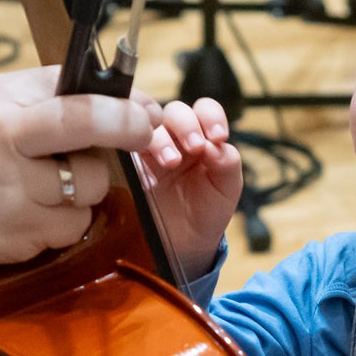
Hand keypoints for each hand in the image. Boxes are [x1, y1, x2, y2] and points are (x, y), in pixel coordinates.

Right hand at [0, 66, 161, 274]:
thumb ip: (28, 98)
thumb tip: (96, 89)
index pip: (72, 90)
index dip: (121, 99)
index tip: (144, 107)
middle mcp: (4, 142)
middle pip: (90, 125)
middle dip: (129, 128)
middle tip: (145, 133)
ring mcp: (14, 191)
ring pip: (91, 184)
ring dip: (86, 188)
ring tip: (46, 187)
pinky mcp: (21, 233)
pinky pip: (72, 224)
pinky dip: (65, 222)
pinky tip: (30, 216)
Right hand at [135, 97, 241, 273]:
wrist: (184, 246)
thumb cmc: (207, 211)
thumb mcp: (227, 189)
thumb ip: (228, 164)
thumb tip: (217, 146)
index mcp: (202, 135)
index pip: (204, 109)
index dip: (210, 116)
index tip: (218, 137)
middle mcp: (175, 137)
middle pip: (174, 111)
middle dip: (185, 124)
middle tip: (195, 147)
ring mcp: (150, 150)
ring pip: (149, 126)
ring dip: (161, 139)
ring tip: (171, 163)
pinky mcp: (131, 167)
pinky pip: (127, 151)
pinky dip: (137, 158)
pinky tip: (148, 178)